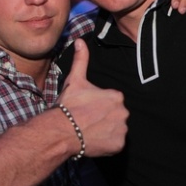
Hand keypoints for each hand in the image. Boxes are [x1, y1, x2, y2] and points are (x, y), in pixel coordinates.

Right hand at [57, 39, 127, 157]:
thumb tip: (80, 41)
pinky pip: (116, 145)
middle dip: (104, 119)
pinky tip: (94, 141)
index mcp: (116, 96)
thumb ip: (81, 60)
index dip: (98, 107)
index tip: (88, 111)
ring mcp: (122, 129)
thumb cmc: (68, 106)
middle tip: (88, 122)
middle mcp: (123, 112)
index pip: (111, 103)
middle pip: (116, 116)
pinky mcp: (119, 145)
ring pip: (116, 130)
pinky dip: (108, 145)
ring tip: (90, 132)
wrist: (61, 130)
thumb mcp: (75, 80)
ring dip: (107, 132)